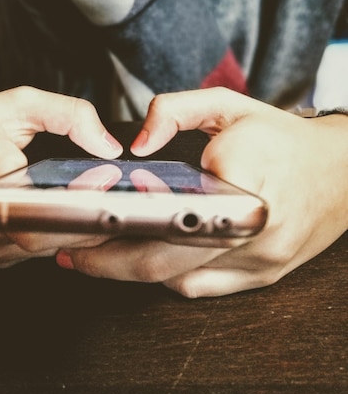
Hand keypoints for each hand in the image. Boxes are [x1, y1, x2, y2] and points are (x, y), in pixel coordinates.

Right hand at [0, 86, 121, 265]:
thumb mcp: (16, 104)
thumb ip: (67, 114)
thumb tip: (107, 145)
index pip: (43, 195)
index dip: (81, 194)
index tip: (108, 181)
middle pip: (54, 230)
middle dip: (94, 217)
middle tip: (118, 195)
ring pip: (51, 246)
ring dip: (81, 229)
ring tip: (100, 202)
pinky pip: (39, 251)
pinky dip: (59, 235)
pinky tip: (70, 215)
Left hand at [57, 87, 347, 296]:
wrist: (344, 173)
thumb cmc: (284, 139)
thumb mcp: (230, 105)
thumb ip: (175, 110)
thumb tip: (136, 144)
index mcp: (241, 181)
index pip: (166, 217)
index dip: (116, 231)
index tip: (80, 230)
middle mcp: (252, 230)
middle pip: (164, 263)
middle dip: (108, 264)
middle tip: (72, 253)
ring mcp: (260, 260)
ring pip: (180, 281)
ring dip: (136, 273)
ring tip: (101, 255)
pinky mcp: (264, 276)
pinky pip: (204, 288)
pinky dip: (171, 277)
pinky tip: (150, 260)